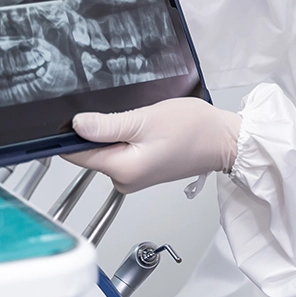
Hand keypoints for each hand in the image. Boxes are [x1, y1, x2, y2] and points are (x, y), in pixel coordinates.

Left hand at [65, 98, 241, 193]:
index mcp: (122, 170)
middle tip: (130, 116)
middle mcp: (124, 180)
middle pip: (91, 152)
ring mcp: (133, 178)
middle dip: (101, 130)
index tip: (84, 117)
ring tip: (144, 123)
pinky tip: (149, 131)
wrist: (223, 140)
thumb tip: (77, 126)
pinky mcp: (141, 172)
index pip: (76, 154)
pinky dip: (129, 139)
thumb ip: (107, 125)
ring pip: (107, 151)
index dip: (73, 133)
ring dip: (118, 133)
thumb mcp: (146, 119)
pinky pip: (121, 153)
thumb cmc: (194, 130)